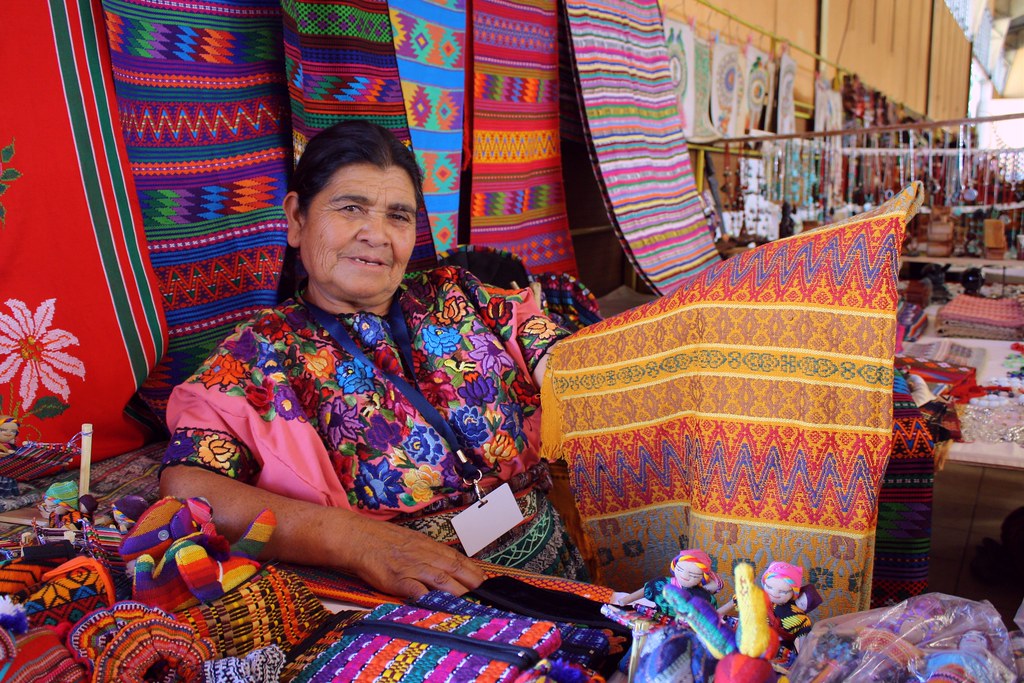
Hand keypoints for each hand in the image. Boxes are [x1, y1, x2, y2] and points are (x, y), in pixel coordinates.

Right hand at [344, 514, 485, 598]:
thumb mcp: (410, 541)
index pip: (456, 558)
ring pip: (441, 579)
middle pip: (454, 568)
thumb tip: (443, 565)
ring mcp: (411, 567)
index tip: (486, 580)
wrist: (358, 538)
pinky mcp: (397, 579)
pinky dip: (429, 598)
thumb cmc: (382, 540)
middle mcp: (423, 555)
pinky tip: (439, 606)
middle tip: (487, 593)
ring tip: (472, 601)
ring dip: (458, 590)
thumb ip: (426, 553)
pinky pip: (416, 590)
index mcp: (427, 546)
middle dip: (472, 581)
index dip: (473, 569)